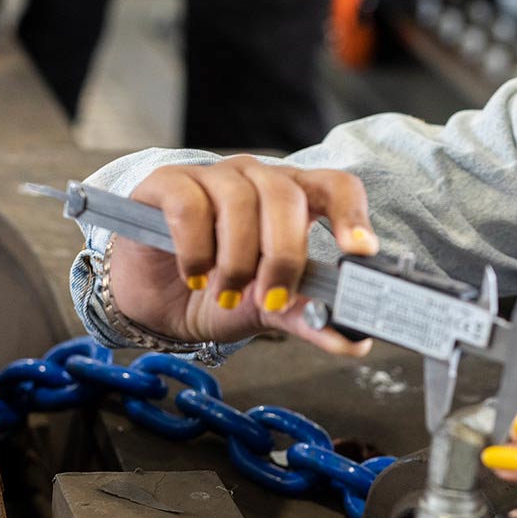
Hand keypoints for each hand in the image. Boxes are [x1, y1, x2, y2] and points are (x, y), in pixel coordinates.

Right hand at [107, 160, 380, 355]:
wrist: (156, 302)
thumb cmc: (218, 292)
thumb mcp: (269, 309)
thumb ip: (310, 319)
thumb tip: (355, 341)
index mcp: (295, 200)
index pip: (336, 186)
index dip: (352, 214)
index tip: (360, 251)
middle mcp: (258, 179)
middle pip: (285, 195)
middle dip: (283, 255)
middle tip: (271, 299)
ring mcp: (213, 176)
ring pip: (238, 200)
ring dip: (236, 259)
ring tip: (225, 293)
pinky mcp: (169, 183)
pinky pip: (189, 206)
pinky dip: (195, 249)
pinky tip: (193, 276)